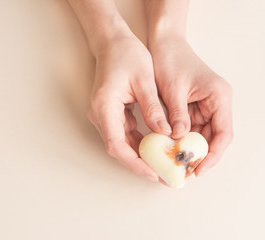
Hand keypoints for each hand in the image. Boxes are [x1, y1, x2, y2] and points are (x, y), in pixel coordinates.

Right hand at [87, 31, 170, 181]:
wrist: (113, 43)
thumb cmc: (127, 55)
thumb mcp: (144, 80)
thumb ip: (153, 108)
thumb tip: (164, 133)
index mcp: (105, 106)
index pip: (116, 144)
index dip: (134, 162)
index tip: (152, 173)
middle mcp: (99, 114)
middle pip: (117, 148)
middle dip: (139, 163)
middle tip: (162, 173)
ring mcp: (103, 115)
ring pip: (121, 143)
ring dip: (140, 154)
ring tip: (162, 162)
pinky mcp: (109, 113)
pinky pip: (123, 133)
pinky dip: (138, 142)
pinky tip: (155, 145)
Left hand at [149, 37, 232, 175]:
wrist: (165, 44)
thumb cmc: (171, 60)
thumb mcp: (173, 90)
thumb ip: (177, 115)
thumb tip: (179, 139)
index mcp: (219, 96)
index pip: (223, 133)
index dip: (212, 155)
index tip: (198, 169)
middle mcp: (217, 103)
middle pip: (214, 137)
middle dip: (200, 155)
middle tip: (185, 171)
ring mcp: (206, 105)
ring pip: (202, 135)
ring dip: (190, 149)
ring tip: (176, 164)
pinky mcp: (194, 106)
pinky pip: (192, 128)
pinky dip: (183, 139)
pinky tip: (172, 148)